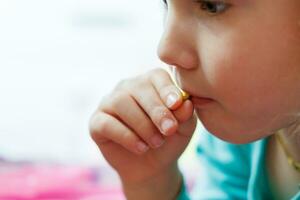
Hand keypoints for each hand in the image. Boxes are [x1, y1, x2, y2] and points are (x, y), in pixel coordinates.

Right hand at [89, 68, 196, 194]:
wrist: (152, 166)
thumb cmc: (169, 140)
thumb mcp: (183, 128)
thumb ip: (185, 114)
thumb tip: (185, 103)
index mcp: (150, 83)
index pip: (156, 76)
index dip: (167, 88)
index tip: (177, 104)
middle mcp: (127, 88)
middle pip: (138, 88)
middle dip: (156, 110)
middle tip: (169, 130)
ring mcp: (109, 103)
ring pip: (121, 103)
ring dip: (142, 125)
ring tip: (156, 142)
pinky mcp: (96, 122)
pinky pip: (106, 123)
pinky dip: (126, 137)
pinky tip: (141, 148)